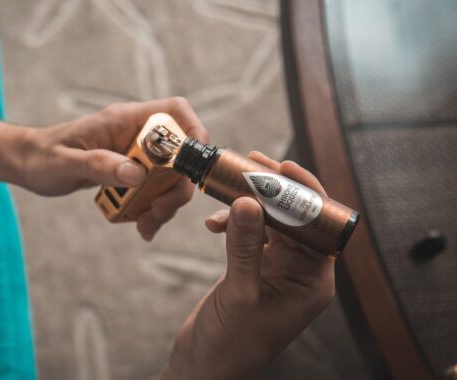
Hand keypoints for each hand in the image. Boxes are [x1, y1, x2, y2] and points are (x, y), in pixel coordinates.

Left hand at [18, 97, 208, 240]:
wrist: (27, 164)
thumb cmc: (41, 157)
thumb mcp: (65, 163)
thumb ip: (99, 165)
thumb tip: (137, 174)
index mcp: (124, 120)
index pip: (175, 112)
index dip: (194, 133)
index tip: (191, 168)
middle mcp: (136, 134)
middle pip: (181, 154)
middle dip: (177, 187)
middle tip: (159, 213)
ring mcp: (136, 154)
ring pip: (171, 177)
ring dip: (165, 204)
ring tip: (145, 227)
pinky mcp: (132, 172)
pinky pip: (156, 190)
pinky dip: (153, 210)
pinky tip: (140, 225)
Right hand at [161, 152, 334, 379]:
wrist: (206, 365)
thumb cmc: (231, 343)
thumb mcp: (240, 292)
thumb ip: (245, 245)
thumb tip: (246, 201)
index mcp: (313, 282)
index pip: (319, 227)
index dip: (304, 194)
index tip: (285, 167)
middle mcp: (300, 272)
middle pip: (295, 218)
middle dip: (274, 190)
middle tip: (252, 163)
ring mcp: (277, 270)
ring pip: (271, 222)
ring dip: (250, 203)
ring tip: (228, 184)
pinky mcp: (255, 269)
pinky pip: (250, 234)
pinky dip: (233, 223)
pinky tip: (213, 223)